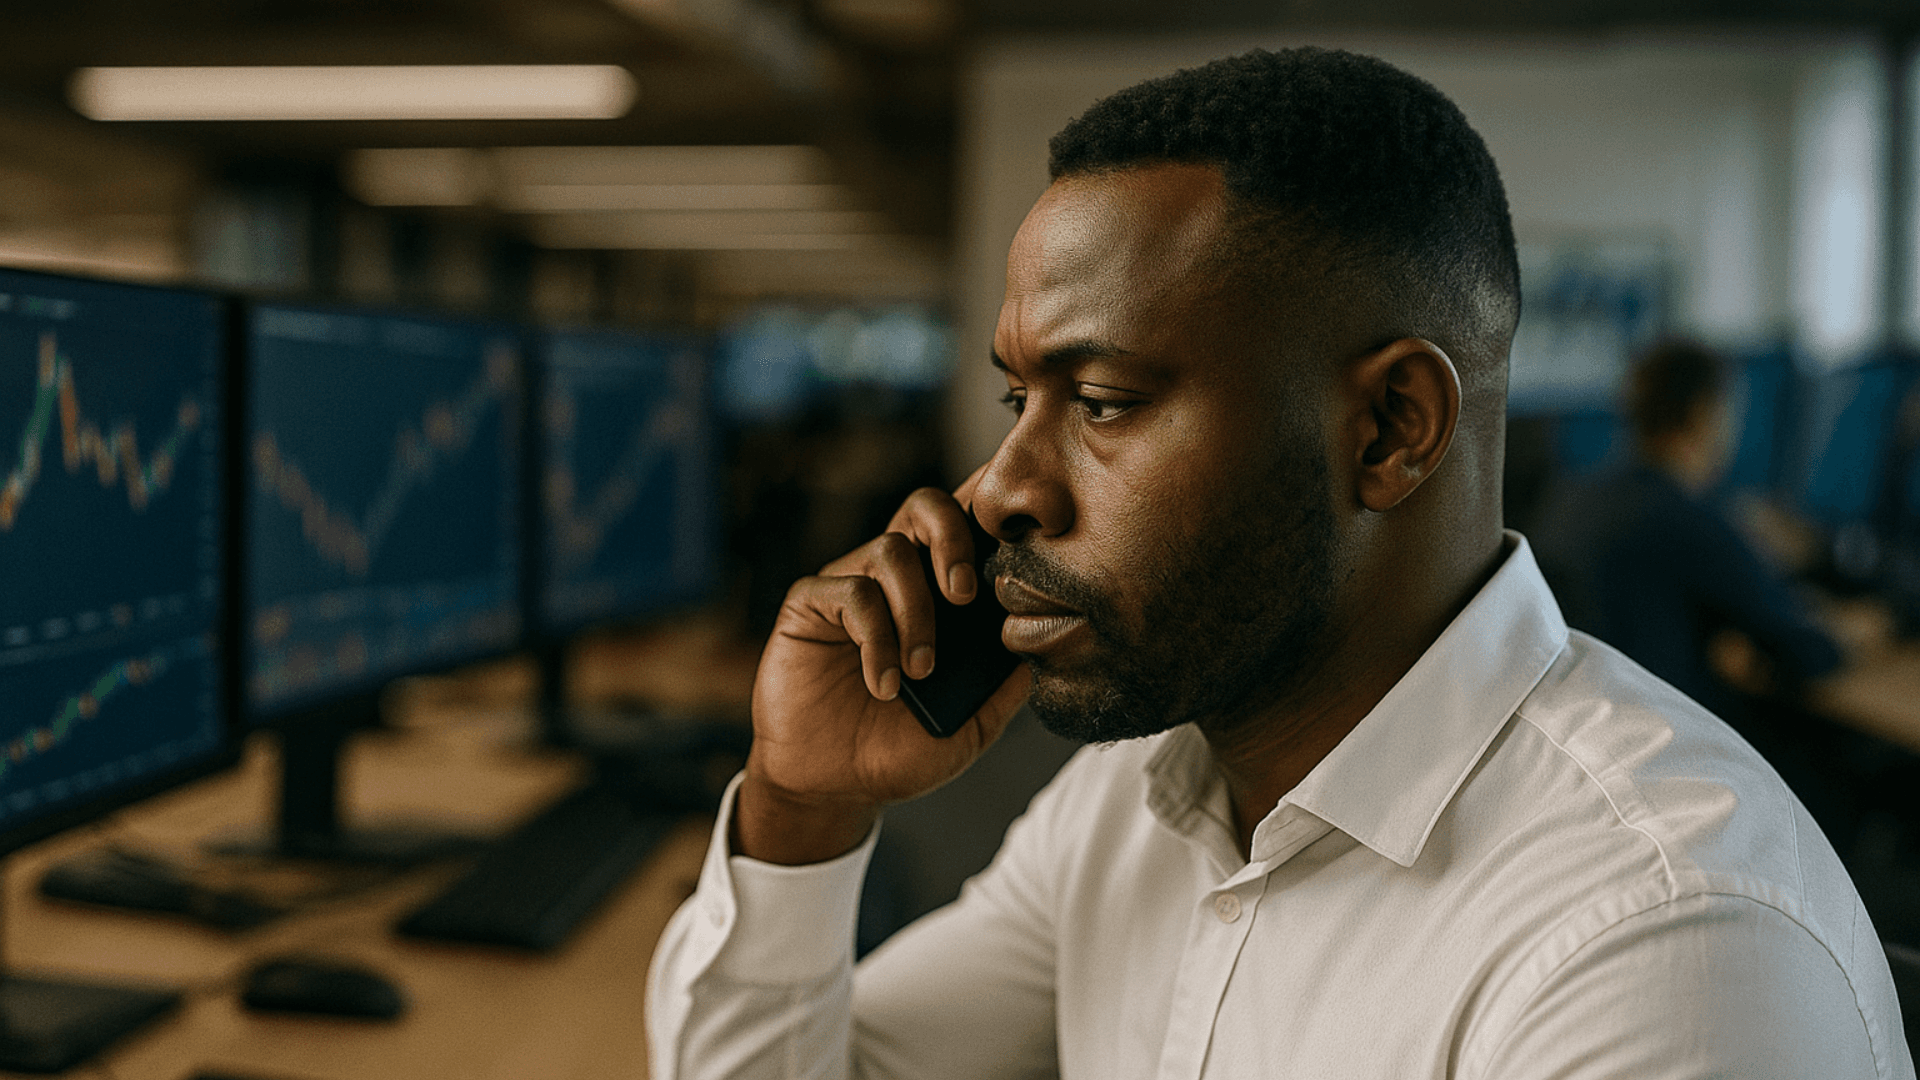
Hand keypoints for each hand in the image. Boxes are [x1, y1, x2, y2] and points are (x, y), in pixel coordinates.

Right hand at [738, 480, 1029, 864]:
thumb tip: (1054, 637)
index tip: (1025, 528)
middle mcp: (896, 578)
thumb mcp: (972, 724)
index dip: (994, 512)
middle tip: (965, 596)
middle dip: (954, 539)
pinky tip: (885, 684)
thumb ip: (1008, 683)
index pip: (969, 528)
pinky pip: (850, 592)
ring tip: (921, 671)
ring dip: (916, 611)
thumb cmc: (899, 751)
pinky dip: (877, 638)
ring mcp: (851, 585)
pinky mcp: (811, 603)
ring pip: (891, 551)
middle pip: (927, 507)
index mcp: (939, 593)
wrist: (832, 788)